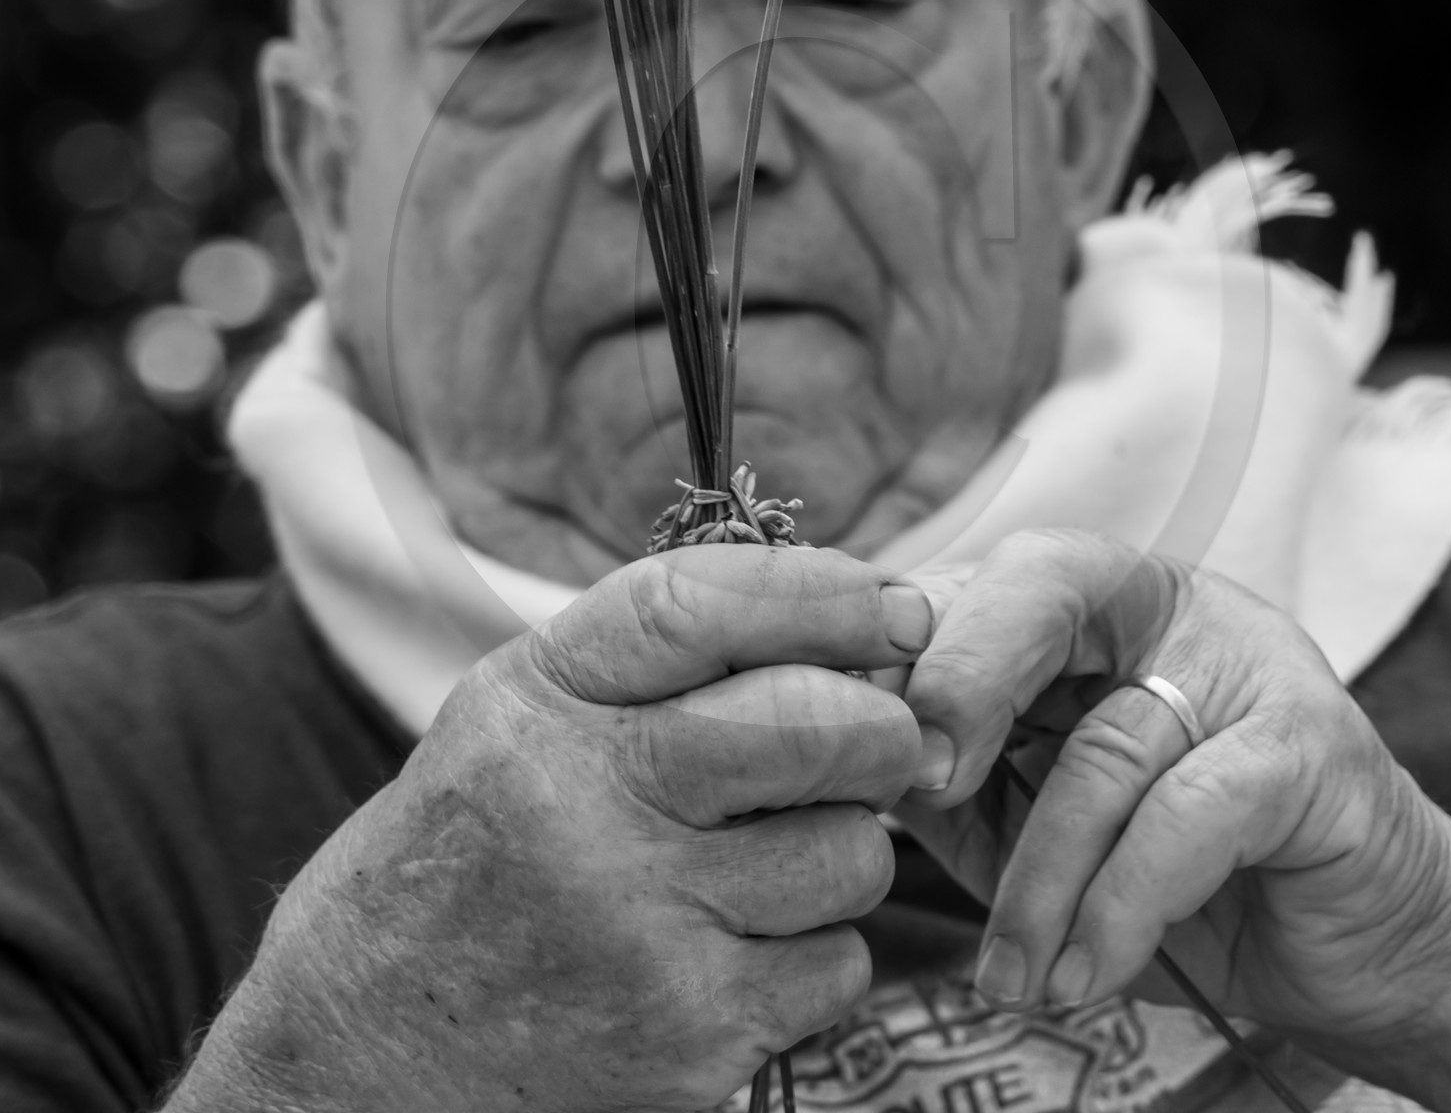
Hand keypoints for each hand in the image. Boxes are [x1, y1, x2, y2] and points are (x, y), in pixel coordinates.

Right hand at [168, 547, 933, 1112]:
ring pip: (850, 853)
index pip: (701, 606)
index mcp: (538, 701)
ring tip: (765, 864)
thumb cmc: (468, 856)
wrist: (358, 1058)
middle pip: (817, 726)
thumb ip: (650, 662)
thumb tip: (845, 621)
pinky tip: (736, 951)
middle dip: (882, 725)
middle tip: (879, 737)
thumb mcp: (516, 719)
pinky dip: (815, 955)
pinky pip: (837, 964)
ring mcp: (638, 925)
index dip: (820, 591)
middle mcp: (584, 802)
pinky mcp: (684, 1037)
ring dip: (840, 851)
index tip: (892, 605)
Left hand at [886, 530, 1450, 1051]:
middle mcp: (1168, 603)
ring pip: (1106, 742)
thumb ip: (955, 770)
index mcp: (1093, 599)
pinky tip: (1080, 976)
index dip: (908, 647)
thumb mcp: (1034, 812)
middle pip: (1041, 588)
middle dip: (962, 680)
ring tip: (1011, 972)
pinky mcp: (1307, 744)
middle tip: (916, 787)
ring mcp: (1249, 660)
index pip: (977, 580)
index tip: (847, 730)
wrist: (1365, 943)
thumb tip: (838, 760)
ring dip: (1042, 879)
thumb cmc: (1176, 871)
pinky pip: (1184, 816)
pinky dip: (1119, 908)